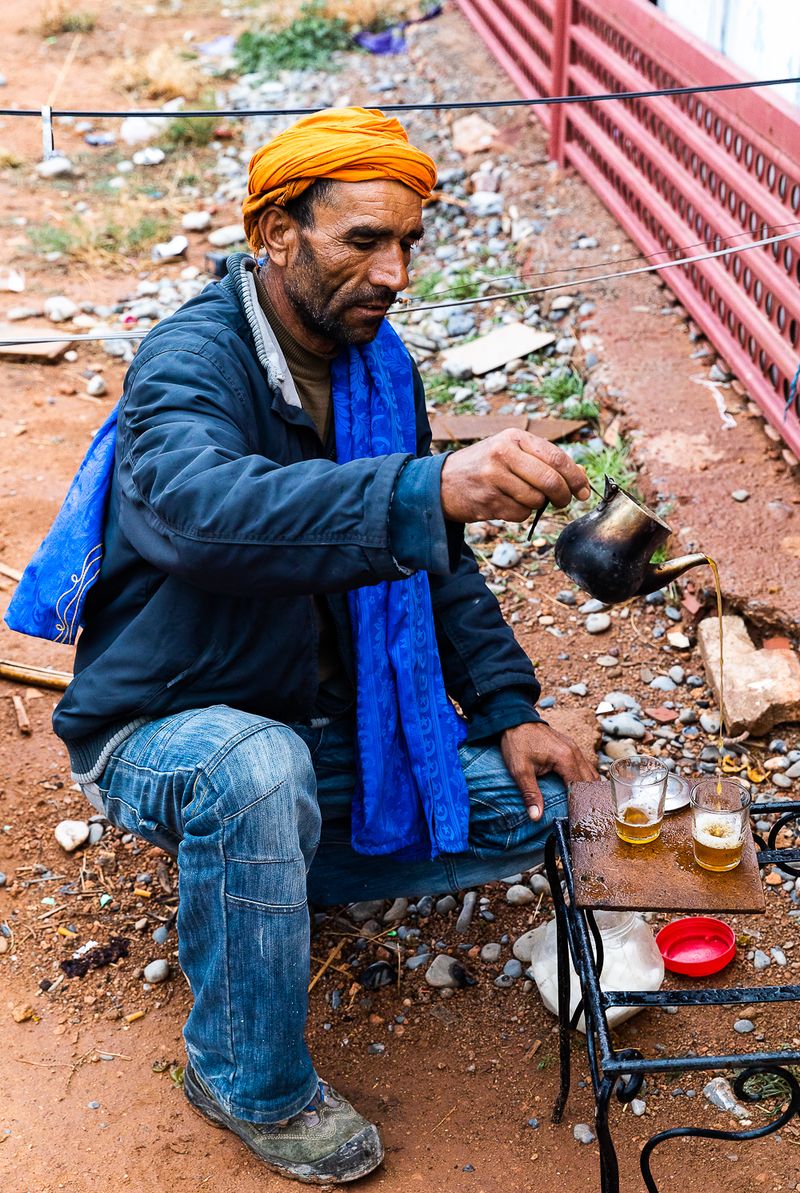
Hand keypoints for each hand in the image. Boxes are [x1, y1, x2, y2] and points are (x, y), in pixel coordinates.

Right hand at [439, 429, 589, 523]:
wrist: (440, 482)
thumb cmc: (483, 466)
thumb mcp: (510, 452)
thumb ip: (543, 460)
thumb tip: (582, 476)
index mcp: (513, 438)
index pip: (557, 457)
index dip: (575, 477)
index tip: (583, 490)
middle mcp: (503, 454)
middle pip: (549, 481)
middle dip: (562, 496)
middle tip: (562, 502)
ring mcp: (493, 478)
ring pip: (536, 500)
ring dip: (537, 505)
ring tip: (521, 497)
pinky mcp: (487, 500)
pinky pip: (520, 513)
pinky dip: (520, 513)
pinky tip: (506, 504)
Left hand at [500, 721, 598, 821]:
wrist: (515, 719)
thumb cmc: (517, 743)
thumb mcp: (520, 770)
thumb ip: (530, 794)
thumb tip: (536, 816)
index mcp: (566, 759)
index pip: (580, 789)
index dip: (579, 805)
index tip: (577, 820)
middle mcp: (575, 753)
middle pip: (590, 782)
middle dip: (588, 800)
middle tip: (584, 818)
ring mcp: (575, 748)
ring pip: (591, 774)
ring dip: (589, 791)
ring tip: (585, 808)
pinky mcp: (571, 747)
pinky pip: (585, 766)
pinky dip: (586, 780)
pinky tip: (581, 791)